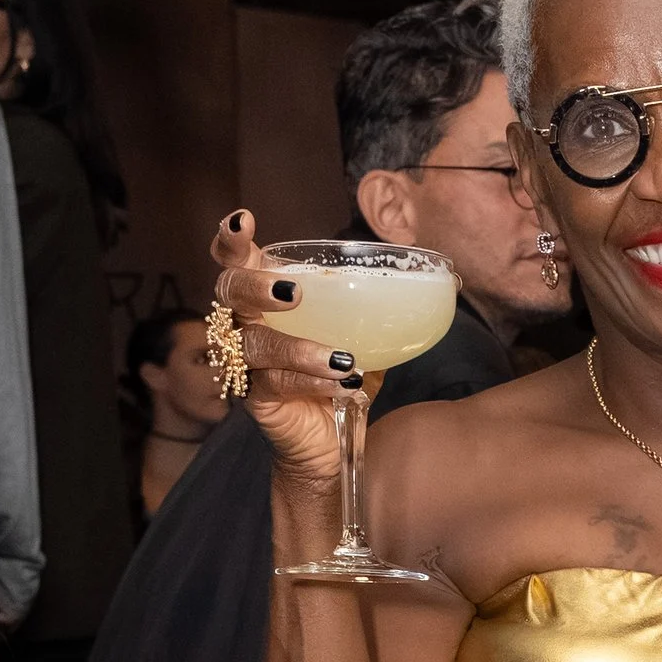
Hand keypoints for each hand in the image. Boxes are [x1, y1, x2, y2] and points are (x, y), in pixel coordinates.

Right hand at [211, 214, 386, 499]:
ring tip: (341, 357)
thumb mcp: (360, 336)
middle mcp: (247, 325)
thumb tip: (432, 284)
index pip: (237, 263)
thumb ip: (375, 309)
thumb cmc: (339, 380)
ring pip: (255, 342)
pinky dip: (310, 379)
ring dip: (297, 347)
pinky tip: (341, 381)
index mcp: (266, 301)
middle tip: (290, 292)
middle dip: (254, 285)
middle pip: (229, 292)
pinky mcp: (258, 399)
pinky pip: (276, 382)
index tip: (243, 219)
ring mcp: (248, 364)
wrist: (331, 442)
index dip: (232, 241)